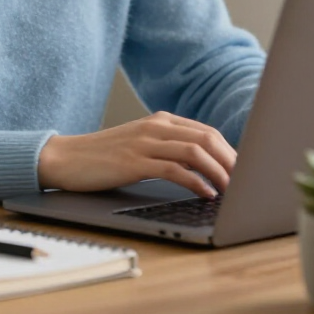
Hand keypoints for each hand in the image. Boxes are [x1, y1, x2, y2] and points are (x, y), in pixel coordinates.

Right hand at [37, 111, 235, 199]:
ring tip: (233, 190)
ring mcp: (145, 142)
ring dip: (219, 172)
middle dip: (232, 160)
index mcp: (160, 120)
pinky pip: (175, 169)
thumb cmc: (104, 157)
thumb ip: (168, 149)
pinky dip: (196, 182)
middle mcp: (156, 127)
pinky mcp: (135, 162)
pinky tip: (206, 193)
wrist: (66, 158)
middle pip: (207, 138)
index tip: (245, 171)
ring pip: (195, 151)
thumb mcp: (141, 146)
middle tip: (247, 181)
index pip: (206, 131)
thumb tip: (203, 168)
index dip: (230, 151)